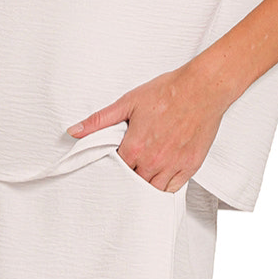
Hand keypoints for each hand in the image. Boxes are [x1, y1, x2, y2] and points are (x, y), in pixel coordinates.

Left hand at [66, 62, 225, 192]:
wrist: (202, 88)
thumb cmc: (168, 92)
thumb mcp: (128, 102)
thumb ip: (100, 120)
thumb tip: (75, 131)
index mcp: (135, 146)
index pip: (115, 169)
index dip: (112, 167)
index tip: (114, 163)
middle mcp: (153, 161)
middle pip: (133, 183)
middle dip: (128, 178)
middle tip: (127, 171)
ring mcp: (173, 165)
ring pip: (152, 190)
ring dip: (145, 185)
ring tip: (142, 176)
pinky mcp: (190, 166)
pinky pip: (173, 189)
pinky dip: (165, 187)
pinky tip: (159, 180)